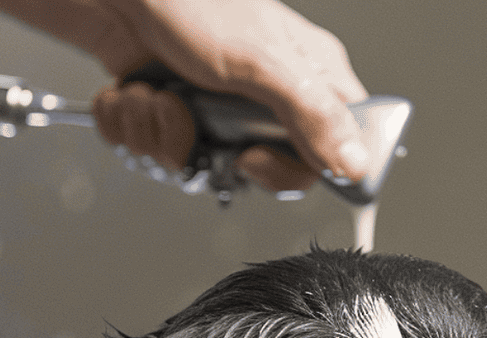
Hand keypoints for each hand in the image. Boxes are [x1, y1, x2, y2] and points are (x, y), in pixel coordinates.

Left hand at [0, 0, 369, 191]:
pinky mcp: (168, 111)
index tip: (254, 161)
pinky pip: (152, 149)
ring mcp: (213, 107)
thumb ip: (312, 115)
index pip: (326, 155)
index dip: (290, 172)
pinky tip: (134, 92)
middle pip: (254, 172)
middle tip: (199, 122)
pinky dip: (132, 124)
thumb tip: (354, 165)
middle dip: (211, 155)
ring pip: (195, 164)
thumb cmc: (190, 0)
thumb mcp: (263, 60)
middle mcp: (262, 97)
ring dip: (161, 133)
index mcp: (305, 78)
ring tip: (157, 93)